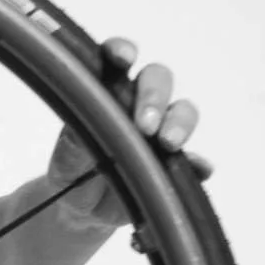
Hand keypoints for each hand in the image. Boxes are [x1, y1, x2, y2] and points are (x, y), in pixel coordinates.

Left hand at [48, 38, 209, 230]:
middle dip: (154, 96)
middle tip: (145, 125)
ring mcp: (161, 132)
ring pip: (183, 110)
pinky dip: (199, 163)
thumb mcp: (65, 161)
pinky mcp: (175, 164)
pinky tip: (198, 169)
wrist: (82, 213)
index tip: (122, 59)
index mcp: (106, 93)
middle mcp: (137, 105)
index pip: (116, 60)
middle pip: (158, 78)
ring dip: (180, 122)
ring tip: (168, 144)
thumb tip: (88, 132)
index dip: (121, 50)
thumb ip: (75, 144)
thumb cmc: (72, 174)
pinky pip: (196, 159)